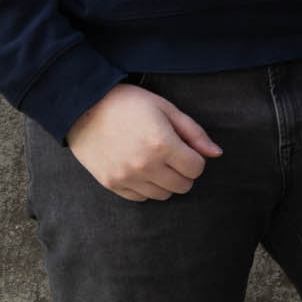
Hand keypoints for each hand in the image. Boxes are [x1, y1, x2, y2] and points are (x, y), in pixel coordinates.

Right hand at [66, 83, 221, 200]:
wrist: (84, 108)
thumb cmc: (130, 104)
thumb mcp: (167, 109)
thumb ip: (194, 133)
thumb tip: (216, 153)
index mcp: (162, 145)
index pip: (196, 169)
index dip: (197, 159)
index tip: (187, 149)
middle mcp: (145, 166)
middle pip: (182, 185)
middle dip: (185, 172)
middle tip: (175, 157)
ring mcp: (126, 177)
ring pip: (163, 195)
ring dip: (167, 182)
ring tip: (158, 163)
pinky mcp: (111, 184)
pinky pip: (140, 198)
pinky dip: (147, 188)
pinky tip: (142, 170)